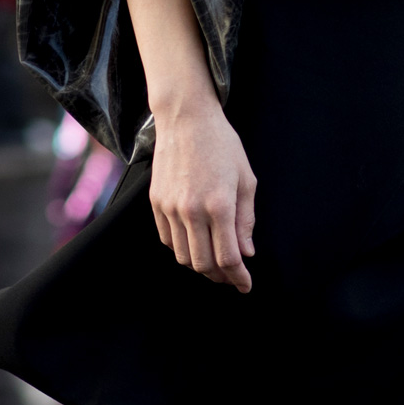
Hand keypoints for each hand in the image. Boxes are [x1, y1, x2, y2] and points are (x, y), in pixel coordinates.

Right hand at [148, 82, 257, 292]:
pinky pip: (168, 240)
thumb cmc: (223, 145)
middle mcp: (192, 210)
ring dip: (200, 265)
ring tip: (214, 262)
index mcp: (220, 205)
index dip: (239, 277)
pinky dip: (182, 248)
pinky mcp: (156, 203)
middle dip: (220, 277)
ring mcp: (170, 208)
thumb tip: (246, 253)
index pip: (228, 258)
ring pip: (183, 256)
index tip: (246, 285)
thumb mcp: (246, 179)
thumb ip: (246, 220)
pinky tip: (195, 243)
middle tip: (232, 277)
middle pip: (203, 264)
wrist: (186, 119)